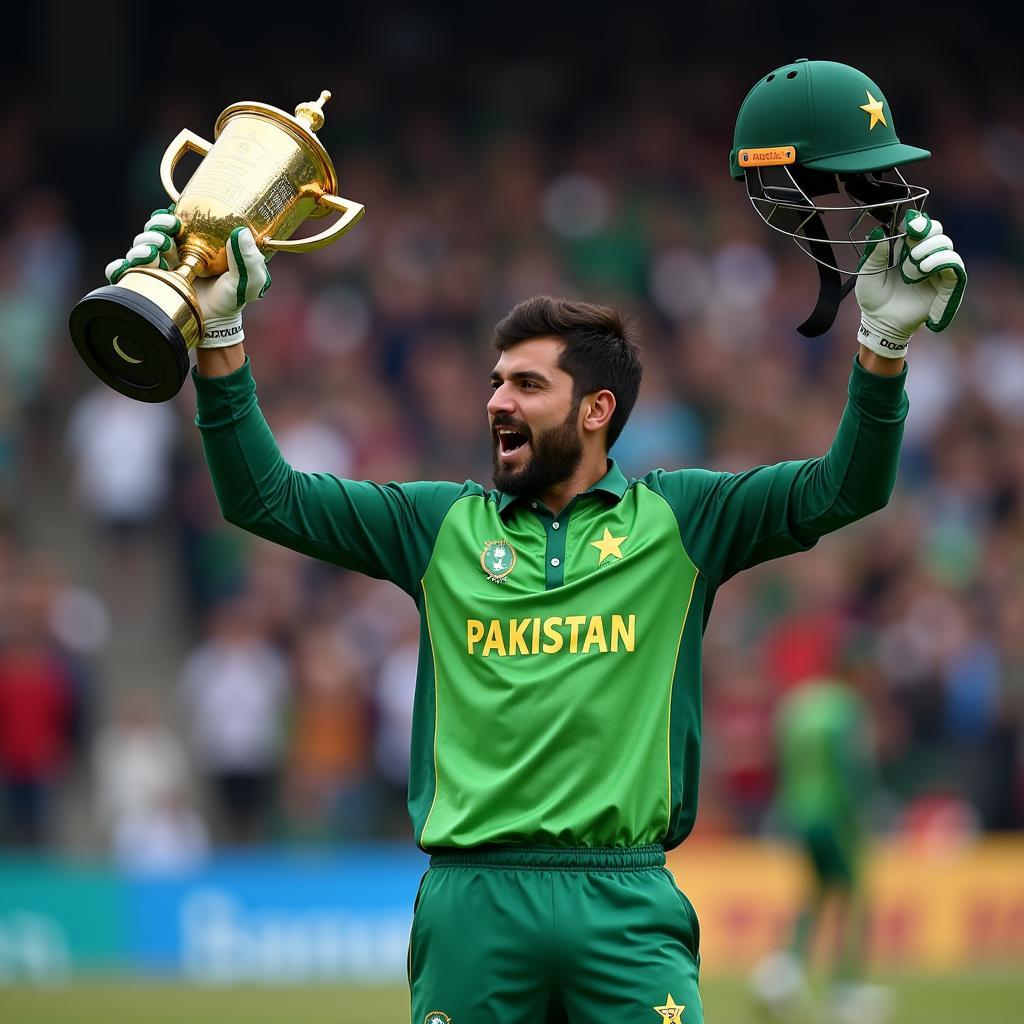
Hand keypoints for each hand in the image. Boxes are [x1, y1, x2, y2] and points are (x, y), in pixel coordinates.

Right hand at [105, 209, 270, 347]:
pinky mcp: (149, 284)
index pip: (175, 220)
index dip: (168, 216)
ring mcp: (160, 267)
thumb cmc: (233, 299)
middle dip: (153, 230)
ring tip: (150, 254)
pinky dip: (119, 266)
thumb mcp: (250, 280)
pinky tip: (124, 267)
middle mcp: (174, 251)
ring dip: (139, 246)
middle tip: (163, 238)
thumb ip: (249, 259)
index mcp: (194, 243)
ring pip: (139, 248)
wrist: (217, 326)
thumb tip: (241, 233)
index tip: (173, 220)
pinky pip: (126, 272)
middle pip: (153, 231)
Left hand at [855, 209, 966, 358]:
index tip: (910, 225)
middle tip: (911, 245)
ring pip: (946, 245)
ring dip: (931, 249)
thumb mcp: (868, 272)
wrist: (879, 322)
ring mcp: (936, 269)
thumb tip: (881, 230)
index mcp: (906, 248)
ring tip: (914, 263)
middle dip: (926, 233)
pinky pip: (954, 265)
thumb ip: (876, 252)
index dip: (918, 222)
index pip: (921, 226)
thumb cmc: (873, 298)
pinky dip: (942, 261)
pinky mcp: (946, 284)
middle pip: (937, 231)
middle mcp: (924, 255)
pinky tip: (925, 267)